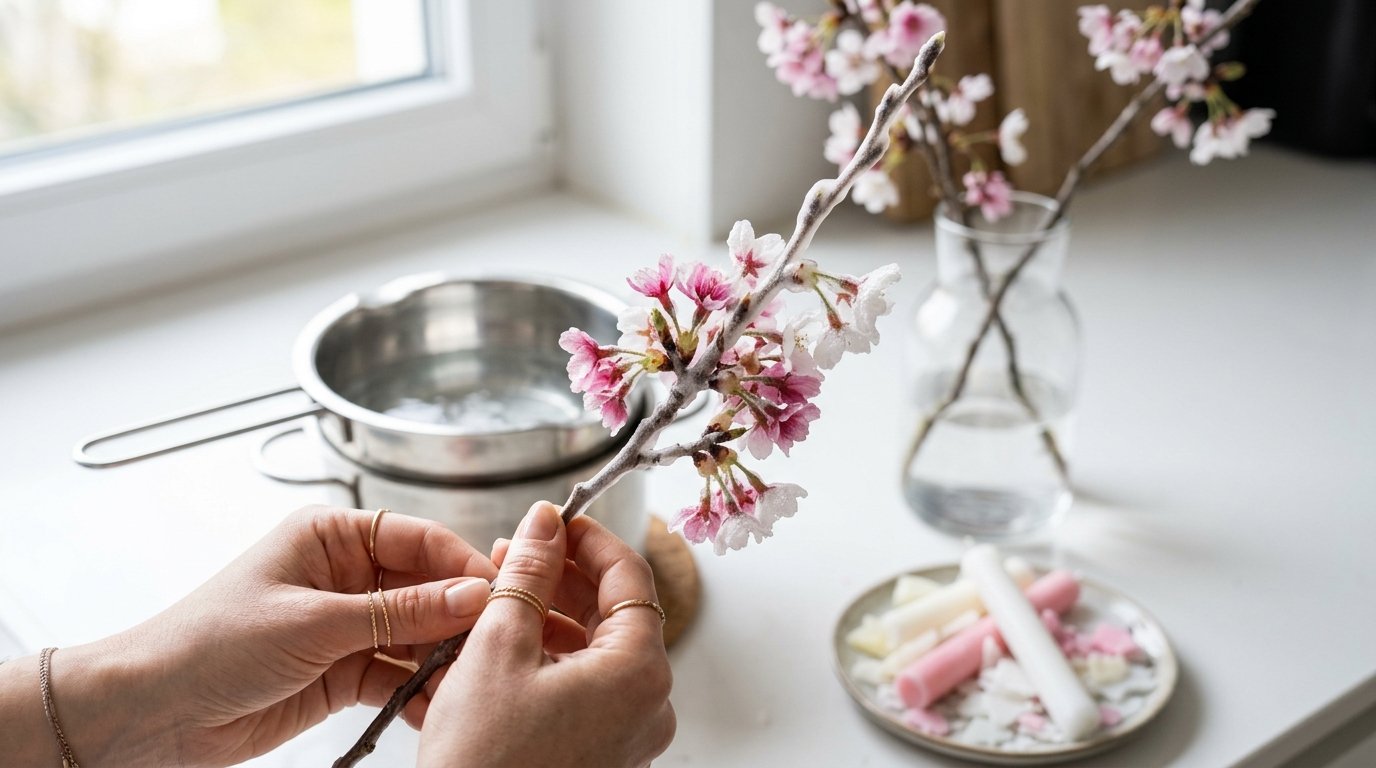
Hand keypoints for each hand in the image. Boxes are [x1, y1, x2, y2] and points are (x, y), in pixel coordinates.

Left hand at [57, 506, 498, 765]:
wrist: (150, 711)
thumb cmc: (207, 643)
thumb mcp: (312, 622)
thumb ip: (397, 612)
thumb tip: (470, 596)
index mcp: (332, 536)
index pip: (419, 538)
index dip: (463, 565)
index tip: (502, 592)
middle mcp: (345, 574)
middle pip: (427, 587)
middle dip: (461, 616)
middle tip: (500, 641)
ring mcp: (346, 624)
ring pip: (417, 636)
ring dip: (444, 659)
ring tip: (475, 679)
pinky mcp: (342, 671)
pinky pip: (397, 675)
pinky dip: (420, 692)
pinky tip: (440, 705)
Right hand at [418, 502, 675, 767]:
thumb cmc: (484, 759)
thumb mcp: (500, 646)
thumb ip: (529, 574)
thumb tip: (545, 522)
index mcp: (639, 670)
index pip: (629, 576)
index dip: (589, 537)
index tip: (554, 519)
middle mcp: (647, 704)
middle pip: (615, 613)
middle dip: (562, 578)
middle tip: (514, 556)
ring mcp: (627, 734)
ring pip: (596, 651)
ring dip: (550, 618)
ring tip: (496, 601)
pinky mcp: (601, 754)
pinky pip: (584, 688)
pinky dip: (549, 660)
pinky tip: (502, 648)